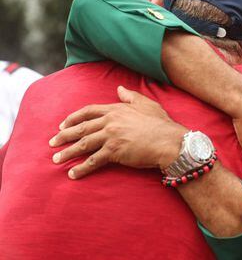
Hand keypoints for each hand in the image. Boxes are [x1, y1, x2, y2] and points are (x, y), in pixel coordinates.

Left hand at [50, 86, 186, 178]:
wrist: (168, 140)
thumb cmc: (160, 123)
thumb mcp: (146, 104)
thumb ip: (131, 96)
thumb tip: (119, 88)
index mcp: (116, 109)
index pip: (89, 111)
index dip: (73, 118)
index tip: (63, 124)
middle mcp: (110, 121)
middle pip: (82, 128)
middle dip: (64, 135)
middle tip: (52, 143)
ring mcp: (111, 136)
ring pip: (84, 144)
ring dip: (68, 152)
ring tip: (56, 159)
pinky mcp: (114, 151)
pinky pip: (93, 161)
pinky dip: (82, 168)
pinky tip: (73, 174)